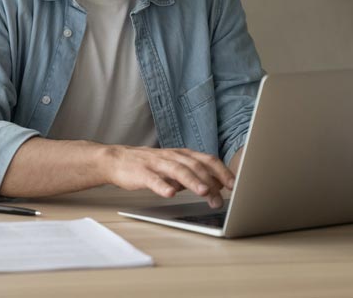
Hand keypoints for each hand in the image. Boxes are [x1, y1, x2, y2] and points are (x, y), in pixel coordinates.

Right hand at [103, 146, 234, 208]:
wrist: (118, 160)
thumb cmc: (149, 165)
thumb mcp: (175, 167)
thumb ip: (194, 174)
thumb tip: (216, 185)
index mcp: (182, 155)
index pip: (207, 160)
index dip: (222, 172)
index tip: (234, 185)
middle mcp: (172, 156)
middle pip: (196, 166)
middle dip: (210, 182)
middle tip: (220, 198)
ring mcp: (157, 163)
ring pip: (178, 170)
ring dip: (193, 181)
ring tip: (203, 192)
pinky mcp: (141, 173)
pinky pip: (153, 179)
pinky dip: (163, 186)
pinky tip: (170, 194)